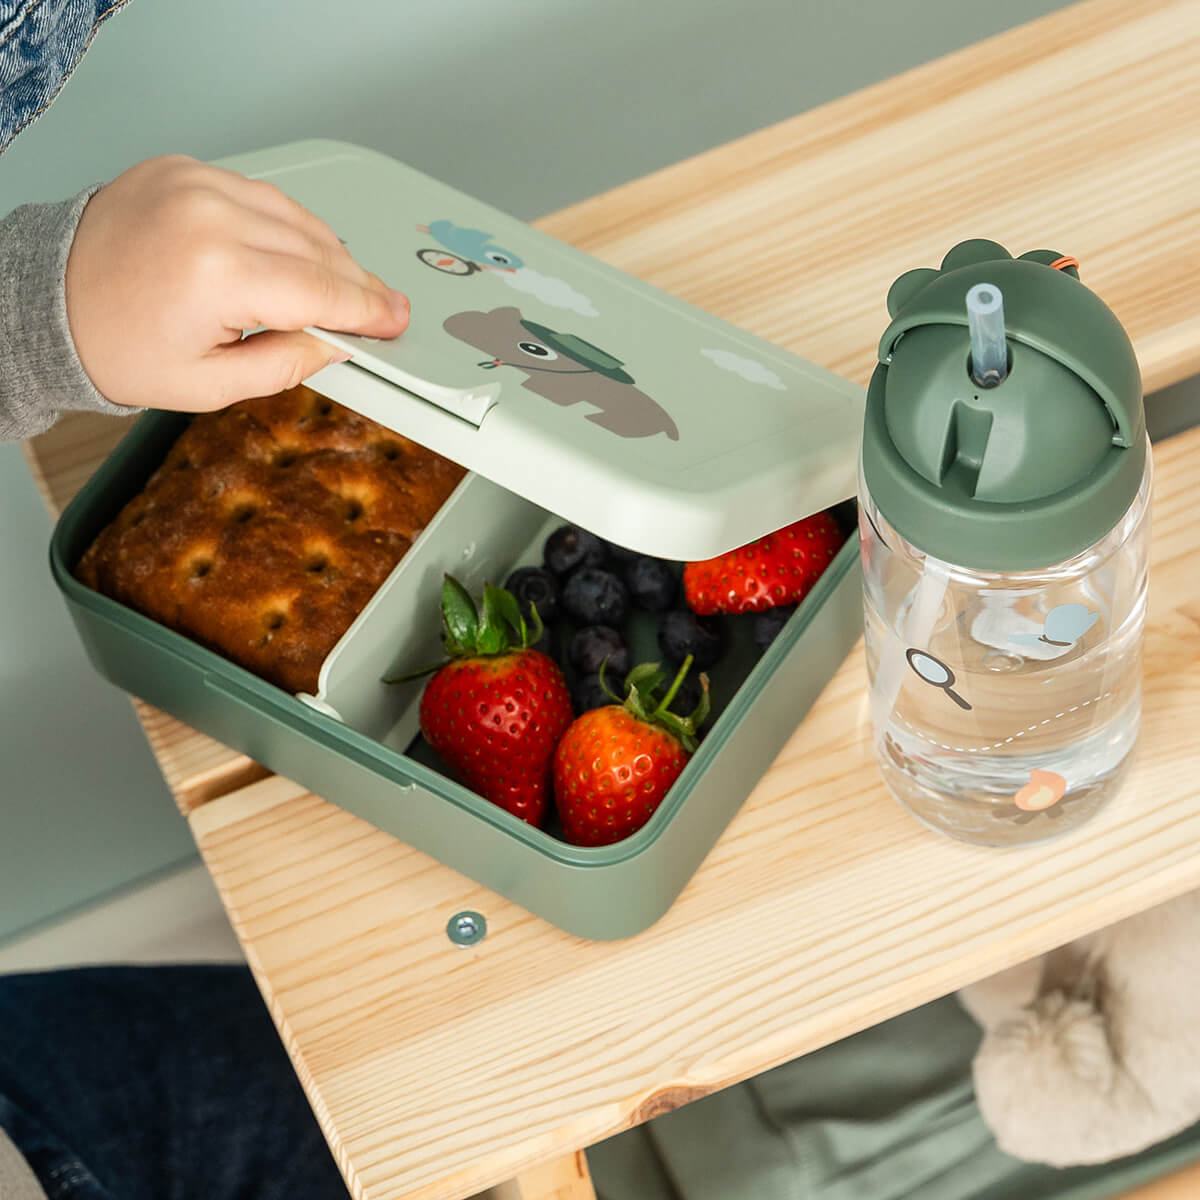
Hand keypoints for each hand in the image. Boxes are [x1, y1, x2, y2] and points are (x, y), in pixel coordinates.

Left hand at [64, 156, 409, 410]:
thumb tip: (336, 343)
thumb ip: (284, 363)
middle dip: (357, 283)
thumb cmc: (115, 346)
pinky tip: (295, 252)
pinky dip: (286, 223)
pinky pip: (260, 193)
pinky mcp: (183, 169)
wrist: (47, 303)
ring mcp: (196, 183)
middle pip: (319, 249)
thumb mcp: (208, 384)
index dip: (367, 310)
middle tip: (382, 308)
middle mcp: (210, 214)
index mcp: (218, 273)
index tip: (394, 320)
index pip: (322, 290)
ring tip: (342, 286)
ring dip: (327, 252)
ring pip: (296, 215)